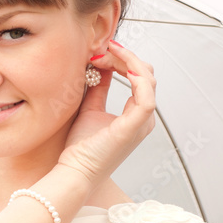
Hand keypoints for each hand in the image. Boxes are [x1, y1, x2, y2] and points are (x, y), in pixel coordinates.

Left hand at [58, 40, 155, 186]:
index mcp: (135, 115)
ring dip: (127, 61)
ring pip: (147, 80)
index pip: (139, 78)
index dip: (122, 60)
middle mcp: (143, 119)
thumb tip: (100, 65)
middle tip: (100, 51)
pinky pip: (145, 95)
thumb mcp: (90, 107)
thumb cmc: (81, 147)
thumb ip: (98, 87)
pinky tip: (118, 66)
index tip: (101, 51)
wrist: (75, 171)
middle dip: (124, 57)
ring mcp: (142, 123)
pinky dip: (135, 76)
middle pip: (146, 75)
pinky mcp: (135, 126)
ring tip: (105, 53)